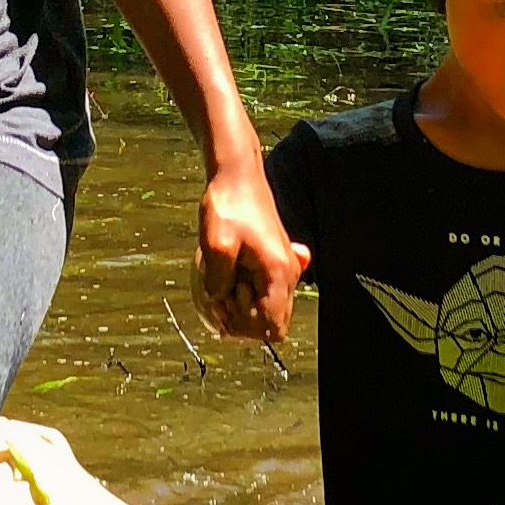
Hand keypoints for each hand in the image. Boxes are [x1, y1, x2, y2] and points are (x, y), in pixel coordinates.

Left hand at [196, 155, 305, 342]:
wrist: (237, 176)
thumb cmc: (228, 206)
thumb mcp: (215, 245)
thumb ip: (218, 283)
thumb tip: (220, 303)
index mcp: (279, 272)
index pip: (273, 328)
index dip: (247, 327)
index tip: (226, 302)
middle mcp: (289, 274)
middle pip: (274, 326)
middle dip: (245, 321)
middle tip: (221, 293)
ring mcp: (285, 268)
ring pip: (270, 312)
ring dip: (245, 309)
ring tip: (222, 285)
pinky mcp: (275, 262)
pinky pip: (266, 294)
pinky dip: (247, 295)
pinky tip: (228, 281)